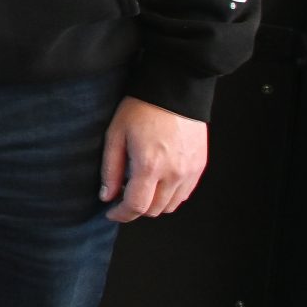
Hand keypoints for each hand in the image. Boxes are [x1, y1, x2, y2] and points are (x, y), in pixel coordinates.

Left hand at [99, 96, 207, 221]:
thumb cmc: (142, 109)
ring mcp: (190, 172)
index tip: (111, 212)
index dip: (121, 214)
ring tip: (141, 186)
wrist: (175, 92)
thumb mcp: (116, 135)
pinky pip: (184, 194)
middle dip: (135, 208)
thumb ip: (111, 169)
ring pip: (170, 205)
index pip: (136, 207)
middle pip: (153, 210)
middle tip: (123, 194)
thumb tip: (107, 196)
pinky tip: (158, 181)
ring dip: (153, 203)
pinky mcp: (199, 167)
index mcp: (149, 166)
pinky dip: (170, 195)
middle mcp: (173, 174)